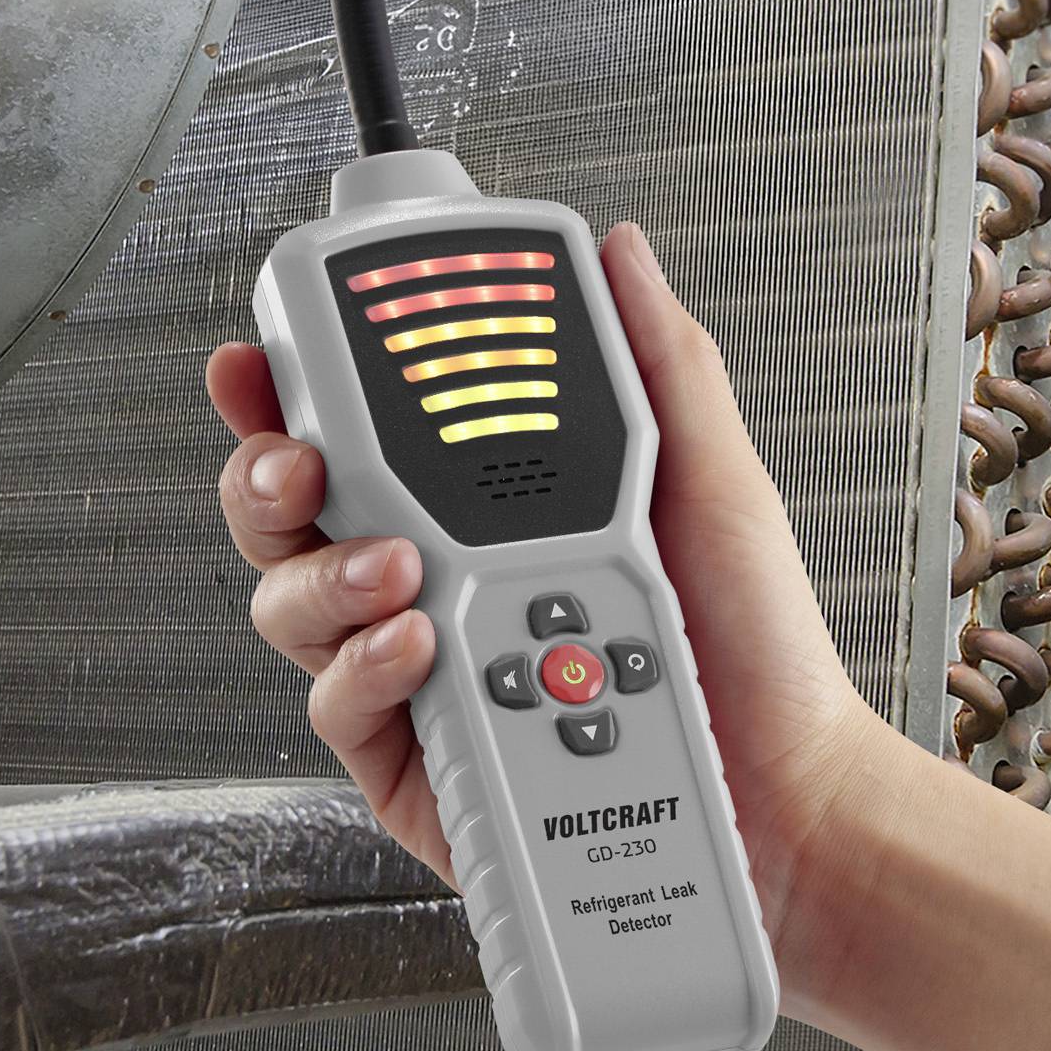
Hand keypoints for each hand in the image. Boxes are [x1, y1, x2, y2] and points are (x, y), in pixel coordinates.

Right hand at [207, 221, 893, 983]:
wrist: (791, 799)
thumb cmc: (756, 650)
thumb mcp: (710, 481)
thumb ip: (657, 363)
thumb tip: (625, 251)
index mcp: (478, 507)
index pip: (353, 436)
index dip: (285, 395)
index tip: (259, 361)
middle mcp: (422, 584)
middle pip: (286, 519)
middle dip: (264, 478)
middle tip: (299, 463)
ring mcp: (408, 675)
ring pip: (291, 609)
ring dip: (325, 576)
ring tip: (404, 570)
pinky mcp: (409, 765)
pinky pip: (336, 708)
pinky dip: (365, 667)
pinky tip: (418, 645)